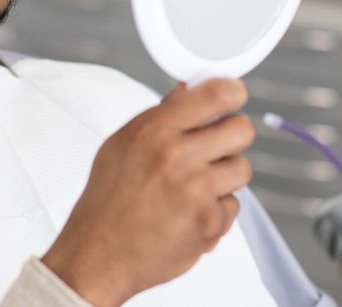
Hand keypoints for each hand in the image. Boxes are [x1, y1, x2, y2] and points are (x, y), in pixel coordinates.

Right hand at [41, 78, 254, 306]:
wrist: (99, 254)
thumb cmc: (109, 198)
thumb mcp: (123, 143)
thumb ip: (162, 115)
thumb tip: (189, 88)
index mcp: (154, 130)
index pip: (216, 94)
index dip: (233, 92)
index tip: (233, 97)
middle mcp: (177, 156)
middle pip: (241, 129)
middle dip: (234, 135)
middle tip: (218, 146)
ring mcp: (196, 191)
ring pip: (242, 167)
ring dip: (225, 176)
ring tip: (195, 186)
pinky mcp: (209, 223)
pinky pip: (233, 204)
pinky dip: (216, 210)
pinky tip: (188, 213)